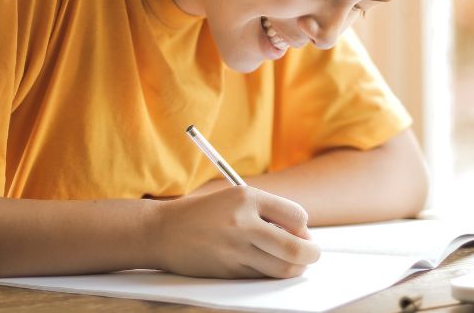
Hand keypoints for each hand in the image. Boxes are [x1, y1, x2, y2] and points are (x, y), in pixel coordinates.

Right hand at [147, 185, 320, 277]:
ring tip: (293, 262)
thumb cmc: (204, 213)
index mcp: (246, 197)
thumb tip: (302, 235)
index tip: (300, 232)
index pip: (297, 216)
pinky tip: (267, 265)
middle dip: (311, 254)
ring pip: (282, 267)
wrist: (161, 231)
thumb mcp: (235, 199)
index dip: (303, 227)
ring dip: (295, 267)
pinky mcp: (227, 270)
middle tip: (312, 254)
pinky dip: (271, 273)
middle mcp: (242, 223)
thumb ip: (267, 212)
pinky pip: (261, 276)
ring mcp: (234, 249)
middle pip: (295, 247)